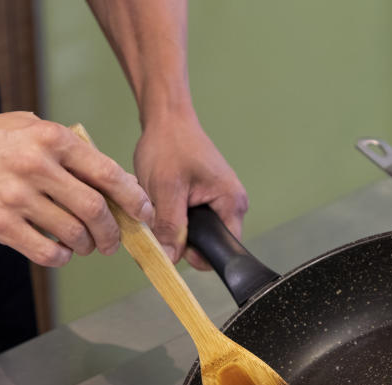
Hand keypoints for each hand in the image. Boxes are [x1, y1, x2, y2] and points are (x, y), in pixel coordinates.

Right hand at [0, 111, 154, 266]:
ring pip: (73, 234)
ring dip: (86, 246)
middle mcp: (36, 166)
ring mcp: (17, 196)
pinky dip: (60, 257)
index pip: (108, 174)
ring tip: (84, 245)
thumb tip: (118, 182)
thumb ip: (72, 152)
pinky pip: (45, 251)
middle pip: (95, 210)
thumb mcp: (33, 129)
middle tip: (113, 241)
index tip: (144, 214)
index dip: (134, 199)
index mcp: (52, 139)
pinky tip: (59, 252)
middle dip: (112, 232)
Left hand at [134, 115, 247, 268]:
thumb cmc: (170, 145)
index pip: (222, 248)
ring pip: (196, 233)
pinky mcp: (207, 199)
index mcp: (231, 203)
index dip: (196, 254)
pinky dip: (175, 218)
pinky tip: (164, 204)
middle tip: (159, 221)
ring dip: (175, 228)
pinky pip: (192, 221)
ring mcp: (219, 202)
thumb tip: (170, 258)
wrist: (167, 119)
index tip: (173, 245)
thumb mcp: (165, 189)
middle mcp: (231, 205)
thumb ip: (170, 226)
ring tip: (160, 207)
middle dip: (182, 240)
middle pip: (208, 243)